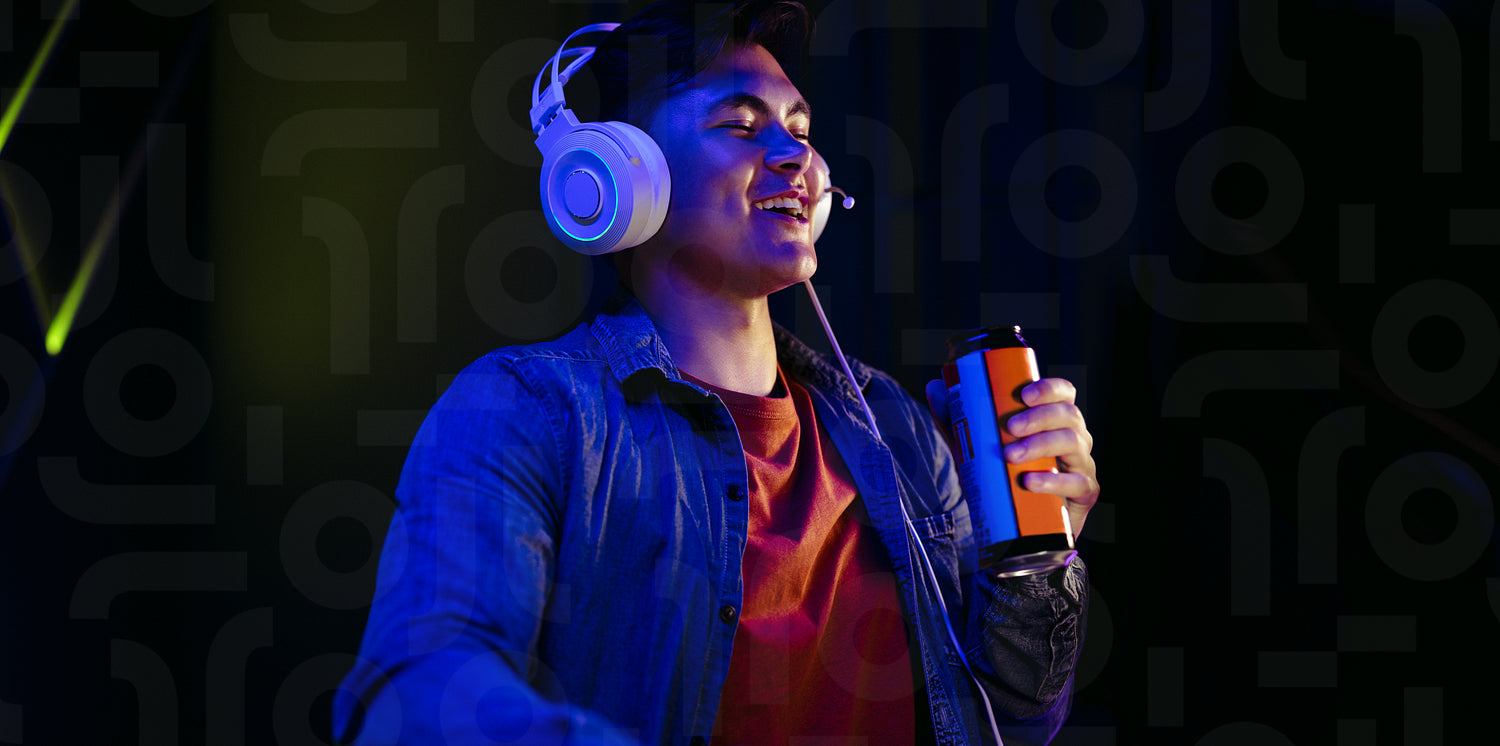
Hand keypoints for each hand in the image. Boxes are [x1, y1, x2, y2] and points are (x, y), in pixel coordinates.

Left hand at [926, 377, 1099, 538]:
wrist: (1020, 528)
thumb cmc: (1003, 478)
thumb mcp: (976, 448)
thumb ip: (956, 421)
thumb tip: (934, 387)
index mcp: (1053, 421)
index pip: (1063, 393)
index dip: (1049, 388)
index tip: (1023, 394)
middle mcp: (1074, 437)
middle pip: (1069, 415)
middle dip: (1040, 417)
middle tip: (1009, 427)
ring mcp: (1082, 464)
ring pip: (1073, 443)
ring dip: (1041, 444)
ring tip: (1011, 456)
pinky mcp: (1085, 493)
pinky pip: (1078, 483)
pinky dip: (1054, 481)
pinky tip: (1031, 483)